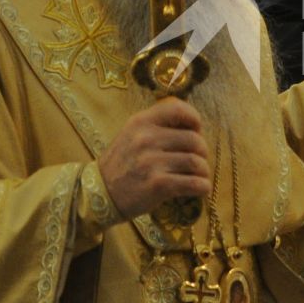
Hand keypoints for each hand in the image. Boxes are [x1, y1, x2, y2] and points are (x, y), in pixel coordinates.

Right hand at [98, 98, 212, 219]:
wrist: (100, 193)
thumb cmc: (121, 164)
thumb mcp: (131, 134)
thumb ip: (156, 124)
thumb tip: (193, 124)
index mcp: (141, 122)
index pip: (178, 109)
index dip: (194, 119)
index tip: (196, 131)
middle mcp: (146, 139)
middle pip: (194, 140)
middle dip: (202, 152)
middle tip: (197, 160)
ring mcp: (151, 162)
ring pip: (197, 162)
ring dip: (203, 171)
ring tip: (199, 176)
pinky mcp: (158, 185)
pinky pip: (194, 183)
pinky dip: (203, 187)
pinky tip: (200, 188)